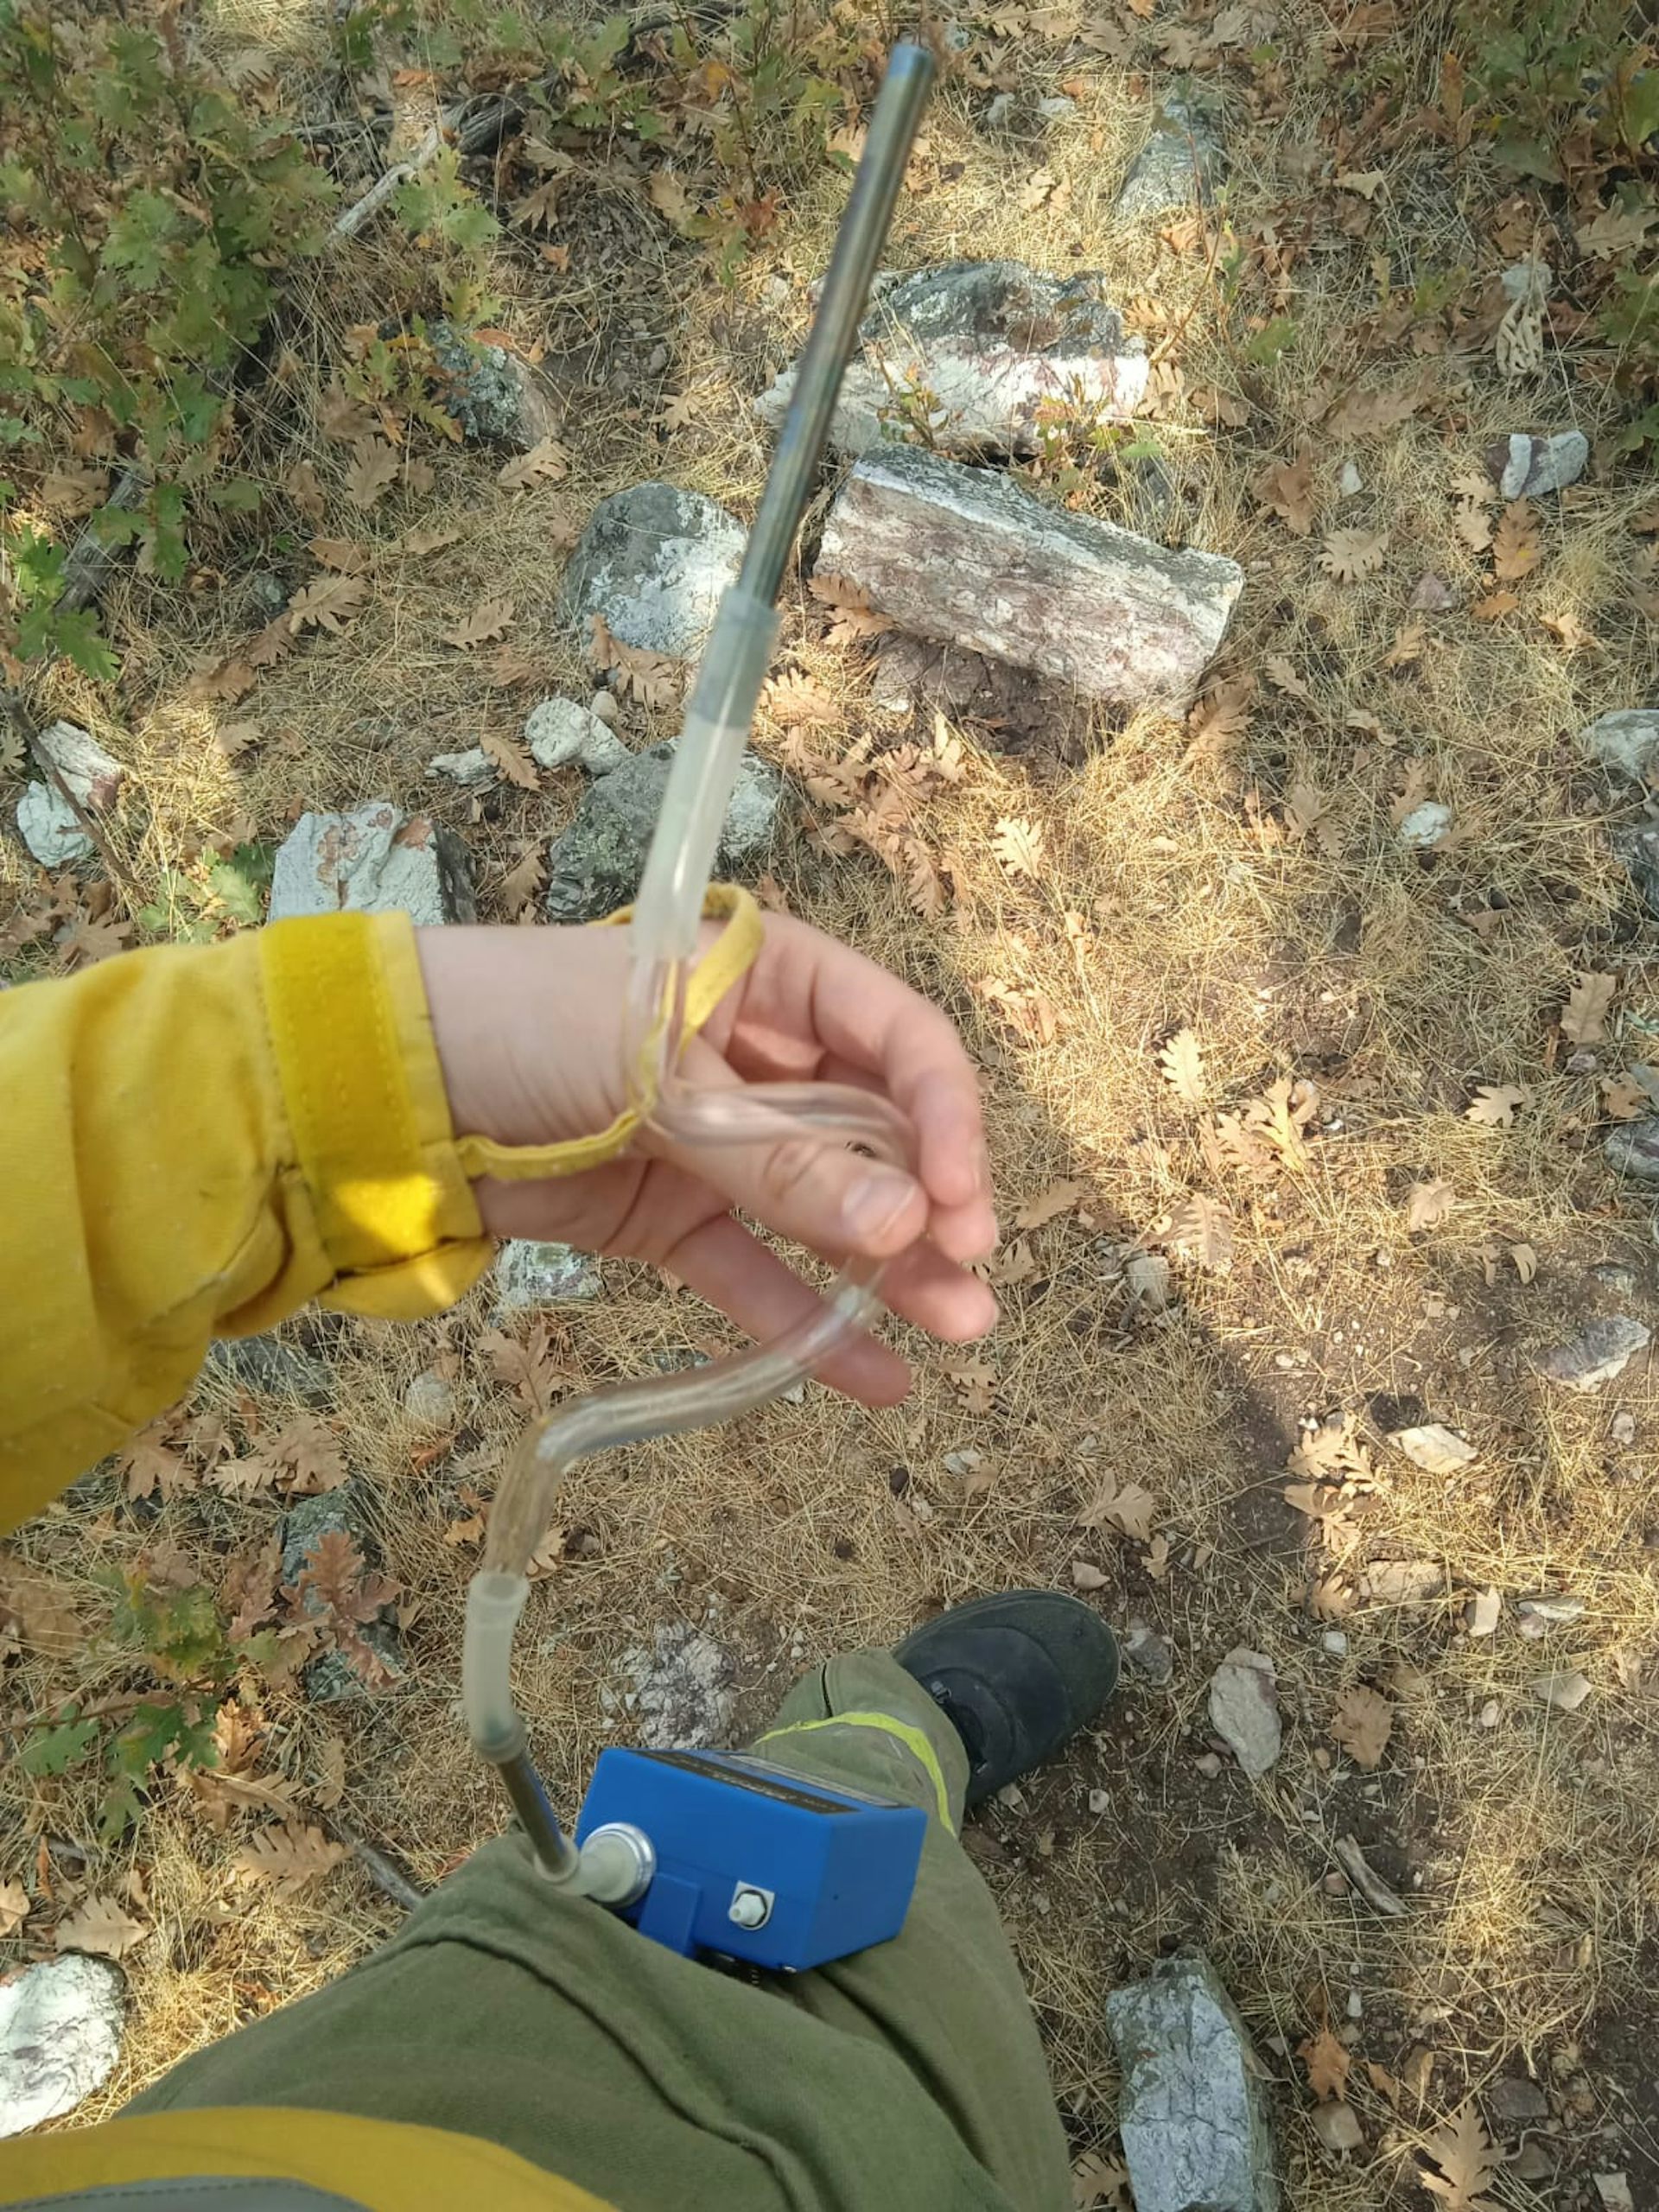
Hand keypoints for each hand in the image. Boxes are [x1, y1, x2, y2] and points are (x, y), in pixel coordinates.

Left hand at [416, 911, 997, 1403]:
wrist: (380, 1085)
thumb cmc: (524, 1027)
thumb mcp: (665, 1081)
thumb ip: (782, 1162)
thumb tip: (906, 1226)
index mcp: (769, 979)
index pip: (894, 1041)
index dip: (940, 1116)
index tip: (958, 1197)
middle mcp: (758, 1057)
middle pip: (875, 1133)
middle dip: (931, 1203)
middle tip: (970, 1275)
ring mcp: (715, 1144)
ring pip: (827, 1211)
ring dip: (891, 1269)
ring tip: (959, 1329)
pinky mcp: (667, 1217)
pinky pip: (754, 1273)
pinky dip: (806, 1323)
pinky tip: (875, 1377)